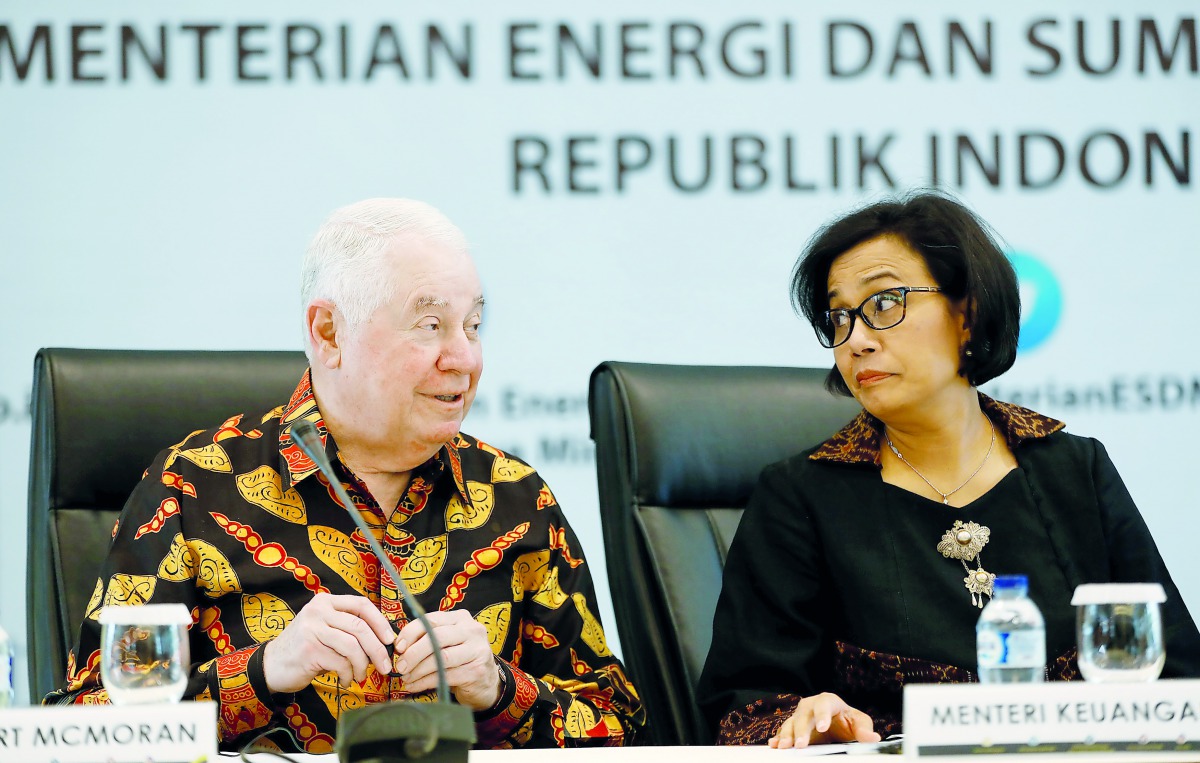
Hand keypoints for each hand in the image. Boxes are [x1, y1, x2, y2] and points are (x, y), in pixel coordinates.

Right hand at [262, 593, 394, 693]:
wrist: (271, 665)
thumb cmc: (305, 648)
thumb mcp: (325, 629)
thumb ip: (348, 628)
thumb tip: (383, 640)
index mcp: (326, 602)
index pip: (361, 604)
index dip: (380, 622)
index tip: (389, 639)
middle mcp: (318, 611)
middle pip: (360, 627)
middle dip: (377, 649)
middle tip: (385, 666)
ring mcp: (312, 630)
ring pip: (353, 646)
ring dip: (362, 666)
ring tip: (361, 677)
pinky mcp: (310, 650)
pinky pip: (341, 662)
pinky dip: (349, 674)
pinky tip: (346, 680)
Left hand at [393, 610, 499, 710]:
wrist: (485, 682)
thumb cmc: (460, 660)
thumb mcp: (447, 643)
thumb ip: (428, 639)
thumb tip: (399, 647)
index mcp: (461, 618)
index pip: (431, 620)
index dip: (411, 633)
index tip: (398, 647)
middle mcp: (472, 630)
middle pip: (436, 638)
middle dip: (413, 653)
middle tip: (400, 666)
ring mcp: (477, 650)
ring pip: (441, 658)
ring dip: (418, 670)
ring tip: (406, 677)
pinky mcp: (476, 671)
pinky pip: (445, 676)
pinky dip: (425, 682)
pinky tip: (415, 686)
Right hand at [769, 692, 879, 748]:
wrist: (835, 724)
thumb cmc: (847, 721)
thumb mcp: (859, 723)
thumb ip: (864, 730)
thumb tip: (874, 738)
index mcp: (828, 701)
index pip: (824, 704)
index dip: (822, 714)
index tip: (822, 727)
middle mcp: (811, 706)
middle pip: (803, 714)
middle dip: (801, 730)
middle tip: (800, 744)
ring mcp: (800, 717)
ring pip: (790, 723)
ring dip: (786, 735)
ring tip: (784, 747)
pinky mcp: (793, 728)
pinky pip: (783, 731)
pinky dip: (778, 738)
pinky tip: (774, 745)